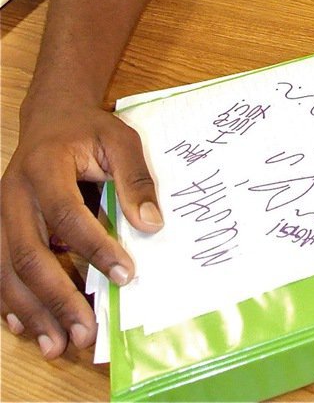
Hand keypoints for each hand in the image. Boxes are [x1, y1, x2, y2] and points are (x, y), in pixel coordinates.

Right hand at [1, 102, 162, 357]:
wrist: (51, 116)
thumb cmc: (89, 130)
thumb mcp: (120, 139)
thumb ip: (135, 177)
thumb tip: (151, 224)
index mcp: (45, 166)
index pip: (67, 214)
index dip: (95, 248)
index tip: (126, 275)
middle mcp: (14, 194)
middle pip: (29, 254)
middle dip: (58, 297)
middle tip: (86, 331)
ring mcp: (1, 214)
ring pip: (8, 271)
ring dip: (33, 312)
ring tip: (58, 345)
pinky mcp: (0, 229)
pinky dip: (11, 303)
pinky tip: (28, 328)